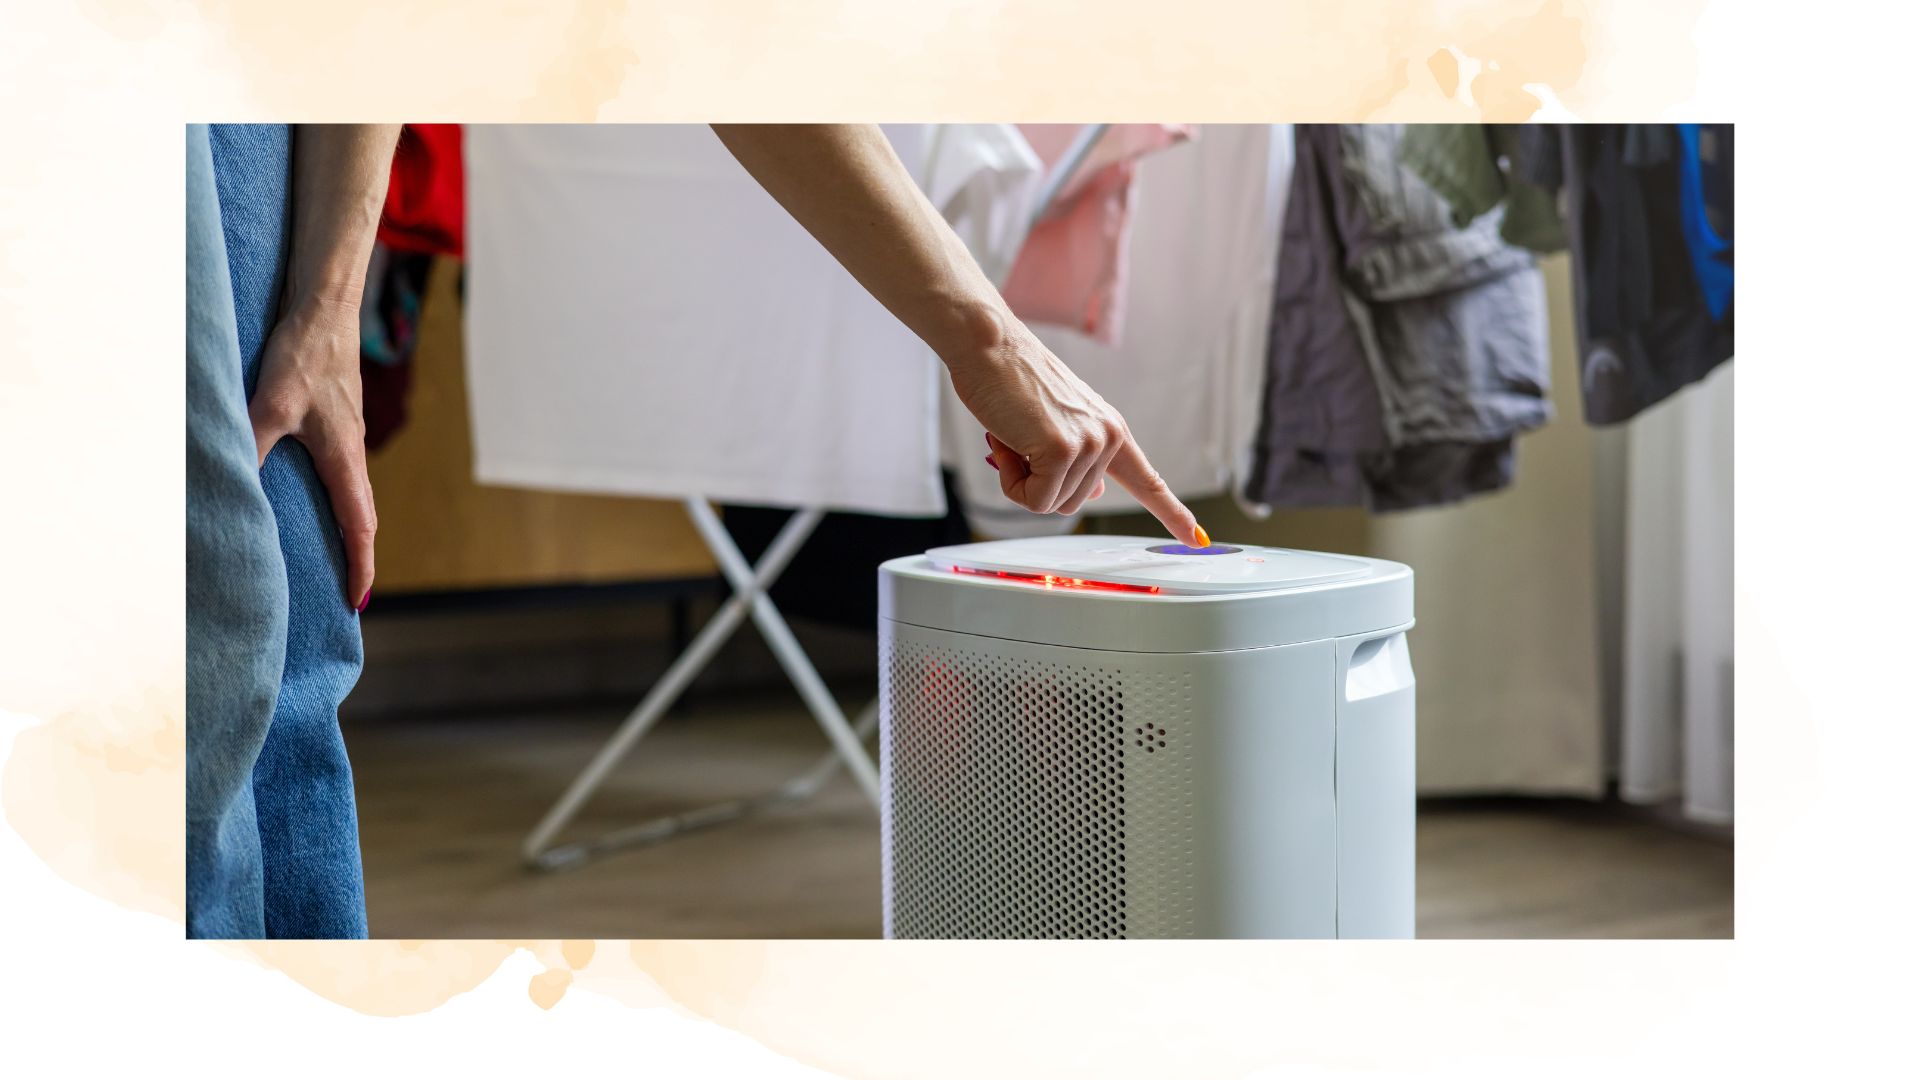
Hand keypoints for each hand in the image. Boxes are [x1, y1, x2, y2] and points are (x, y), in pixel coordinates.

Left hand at [248, 293, 376, 609]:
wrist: (326, 307)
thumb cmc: (305, 353)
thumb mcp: (272, 404)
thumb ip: (253, 446)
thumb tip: (233, 489)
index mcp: (343, 457)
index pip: (359, 525)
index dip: (360, 565)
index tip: (357, 600)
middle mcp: (351, 451)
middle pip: (360, 515)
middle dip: (356, 555)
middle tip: (347, 590)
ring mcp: (346, 434)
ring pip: (349, 492)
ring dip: (345, 526)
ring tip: (330, 553)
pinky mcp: (335, 419)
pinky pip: (338, 471)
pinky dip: (332, 498)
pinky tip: (307, 494)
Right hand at [946, 312, 1203, 545]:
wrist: (989, 345)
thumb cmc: (1011, 380)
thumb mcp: (1058, 423)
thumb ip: (1081, 458)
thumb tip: (1099, 492)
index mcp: (1111, 429)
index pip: (1148, 481)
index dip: (1172, 514)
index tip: (1197, 538)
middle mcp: (1108, 436)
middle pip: (1073, 502)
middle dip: (1036, 481)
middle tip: (1019, 441)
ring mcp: (1089, 443)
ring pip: (1051, 503)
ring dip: (1021, 480)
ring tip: (1013, 435)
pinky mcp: (1062, 449)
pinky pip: (1034, 500)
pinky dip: (1012, 483)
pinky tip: (1007, 444)